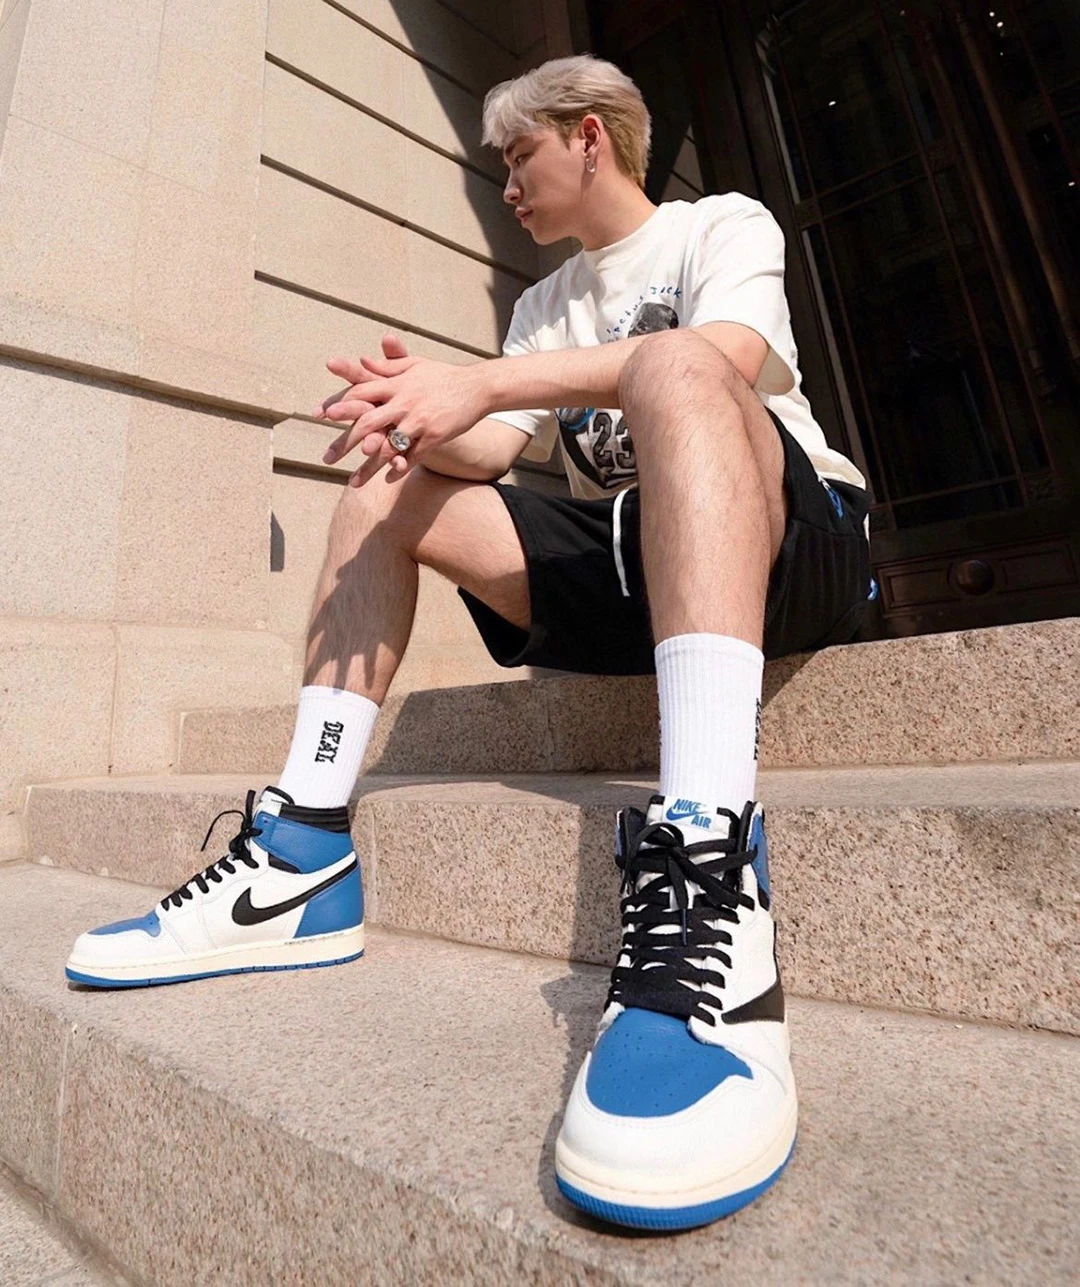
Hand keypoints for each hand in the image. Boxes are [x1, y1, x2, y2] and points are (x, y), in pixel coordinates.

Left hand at [311, 334, 488, 486]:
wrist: (477, 387)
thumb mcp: (414, 365)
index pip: (359, 393)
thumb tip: (360, 360)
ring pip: (387, 447)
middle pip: (366, 424)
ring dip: (368, 467)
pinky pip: (412, 456)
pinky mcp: (434, 436)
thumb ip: (386, 366)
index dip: (339, 404)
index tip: (319, 416)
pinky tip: (386, 480)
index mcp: (395, 384)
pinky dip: (399, 468)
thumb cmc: (443, 376)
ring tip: (352, 483)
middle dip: (344, 443)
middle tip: (326, 459)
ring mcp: (418, 421)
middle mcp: (403, 402)